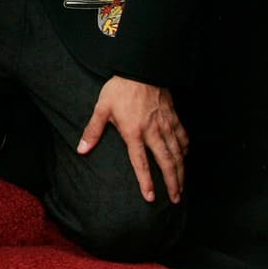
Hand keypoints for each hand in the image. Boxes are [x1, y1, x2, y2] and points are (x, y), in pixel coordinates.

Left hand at [78, 75, 187, 202]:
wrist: (141, 69)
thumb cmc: (119, 89)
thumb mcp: (102, 108)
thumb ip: (93, 131)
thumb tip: (81, 150)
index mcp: (134, 132)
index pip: (140, 162)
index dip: (146, 181)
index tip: (150, 197)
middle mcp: (153, 132)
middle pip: (166, 162)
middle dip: (172, 182)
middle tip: (176, 198)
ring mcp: (166, 125)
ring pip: (178, 153)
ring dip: (181, 171)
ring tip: (183, 186)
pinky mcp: (174, 117)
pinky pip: (183, 137)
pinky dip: (185, 150)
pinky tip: (185, 158)